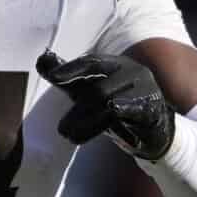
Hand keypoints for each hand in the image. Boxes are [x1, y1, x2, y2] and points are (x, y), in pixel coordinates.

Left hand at [36, 50, 175, 159]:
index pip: (90, 62)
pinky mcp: (153, 108)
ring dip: (89, 123)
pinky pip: (132, 110)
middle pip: (98, 89)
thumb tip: (41, 59)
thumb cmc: (115, 103)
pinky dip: (120, 114)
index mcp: (114, 64)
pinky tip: (111, 114)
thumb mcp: (88, 90)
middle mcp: (131, 71)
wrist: (155, 128)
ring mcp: (145, 89)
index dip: (71, 69)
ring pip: (110, 104)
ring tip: (71, 137)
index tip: (52, 76)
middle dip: (78, 111)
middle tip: (61, 130)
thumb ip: (66, 77)